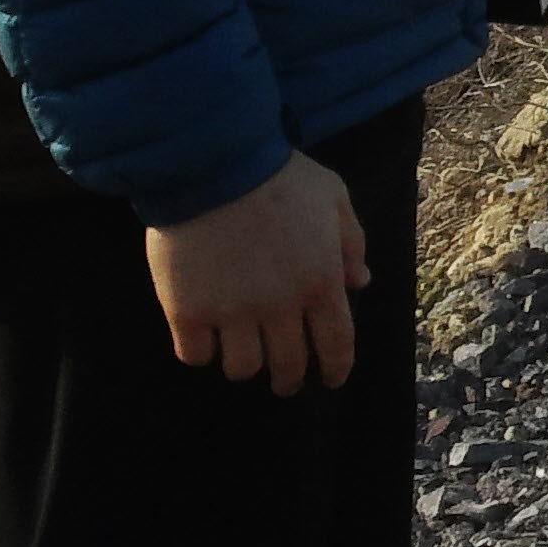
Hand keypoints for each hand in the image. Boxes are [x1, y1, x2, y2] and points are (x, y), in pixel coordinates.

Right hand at [144, 151, 369, 393]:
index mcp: (320, 281)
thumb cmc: (278, 176)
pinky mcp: (187, 312)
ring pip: (241, 368)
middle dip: (288, 379)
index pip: (336, 343)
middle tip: (283, 381)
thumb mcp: (332, 197)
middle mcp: (280, 306)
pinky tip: (204, 339)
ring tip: (242, 353)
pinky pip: (195, 355)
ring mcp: (232, 312)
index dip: (335, 369)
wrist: (213, 166)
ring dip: (245, 364)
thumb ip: (350, 241)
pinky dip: (202, 352)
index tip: (330, 380)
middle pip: (287, 365)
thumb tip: (361, 281)